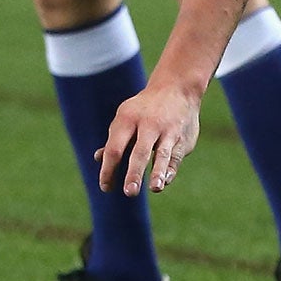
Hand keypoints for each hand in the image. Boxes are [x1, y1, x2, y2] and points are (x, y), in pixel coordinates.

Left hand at [96, 78, 202, 196]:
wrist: (176, 88)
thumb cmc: (144, 109)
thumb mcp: (126, 117)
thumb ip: (114, 140)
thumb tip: (98, 158)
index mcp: (127, 119)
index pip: (115, 148)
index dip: (109, 169)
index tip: (105, 187)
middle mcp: (148, 124)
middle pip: (139, 152)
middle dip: (134, 173)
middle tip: (129, 192)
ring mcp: (167, 131)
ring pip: (162, 154)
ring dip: (158, 172)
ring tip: (155, 188)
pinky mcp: (182, 138)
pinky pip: (176, 156)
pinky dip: (170, 169)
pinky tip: (165, 181)